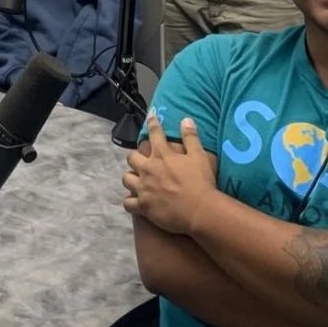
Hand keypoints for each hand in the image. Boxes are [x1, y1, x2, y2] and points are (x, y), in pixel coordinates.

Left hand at [122, 114, 215, 234]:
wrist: (200, 210)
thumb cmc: (201, 182)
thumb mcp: (199, 155)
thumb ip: (191, 137)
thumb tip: (186, 119)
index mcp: (162, 155)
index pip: (154, 133)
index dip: (153, 122)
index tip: (151, 116)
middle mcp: (148, 169)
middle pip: (131, 157)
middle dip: (134, 157)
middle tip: (141, 160)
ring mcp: (143, 188)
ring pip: (126, 179)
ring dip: (130, 178)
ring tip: (136, 180)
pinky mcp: (143, 206)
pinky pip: (128, 203)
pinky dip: (130, 202)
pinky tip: (134, 202)